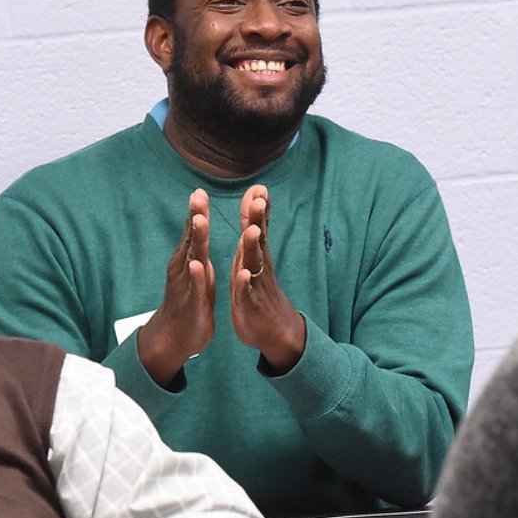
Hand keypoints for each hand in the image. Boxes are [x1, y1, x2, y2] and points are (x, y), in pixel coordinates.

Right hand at [139, 189, 214, 387]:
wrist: (174, 337)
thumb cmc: (189, 301)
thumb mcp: (195, 271)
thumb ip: (196, 247)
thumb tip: (196, 223)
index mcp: (190, 261)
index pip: (194, 232)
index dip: (197, 211)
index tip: (200, 190)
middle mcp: (185, 269)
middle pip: (191, 239)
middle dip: (196, 217)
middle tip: (198, 195)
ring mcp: (188, 286)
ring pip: (193, 259)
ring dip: (196, 240)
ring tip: (200, 220)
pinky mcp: (193, 304)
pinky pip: (195, 289)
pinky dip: (196, 276)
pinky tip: (197, 265)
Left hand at [230, 185, 305, 373]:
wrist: (275, 330)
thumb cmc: (259, 290)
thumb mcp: (254, 256)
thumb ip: (254, 230)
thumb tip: (256, 203)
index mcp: (255, 254)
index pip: (257, 226)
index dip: (256, 207)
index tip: (259, 186)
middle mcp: (258, 265)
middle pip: (258, 238)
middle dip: (257, 218)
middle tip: (259, 198)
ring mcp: (255, 284)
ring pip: (254, 262)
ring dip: (252, 246)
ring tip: (251, 231)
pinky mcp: (249, 304)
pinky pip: (246, 292)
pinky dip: (243, 282)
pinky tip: (241, 274)